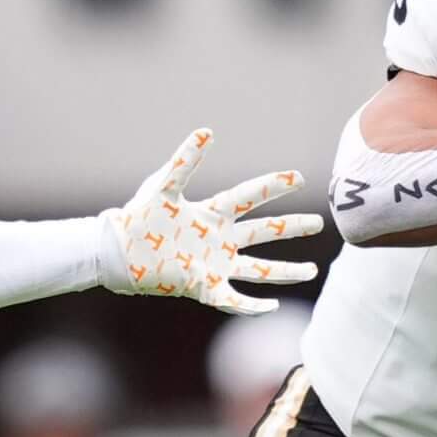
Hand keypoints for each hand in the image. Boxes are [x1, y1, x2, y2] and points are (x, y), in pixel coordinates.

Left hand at [97, 128, 319, 315]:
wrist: (117, 252)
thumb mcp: (163, 185)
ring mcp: (215, 264)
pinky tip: (270, 307)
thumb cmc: (138, 216)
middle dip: (292, 228)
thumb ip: (185, 160)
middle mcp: (220, 239)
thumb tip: (206, 130)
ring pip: (259, 269)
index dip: (274, 185)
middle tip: (319, 222)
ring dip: (286, 271)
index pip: (250, 196)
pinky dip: (251, 306)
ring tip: (311, 271)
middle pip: (264, 232)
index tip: (300, 176)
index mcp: (213, 212)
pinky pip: (233, 299)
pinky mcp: (204, 287)